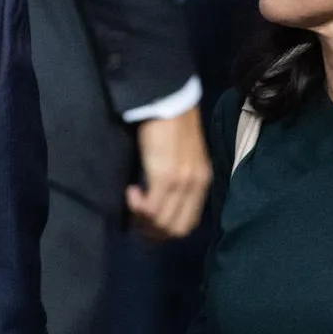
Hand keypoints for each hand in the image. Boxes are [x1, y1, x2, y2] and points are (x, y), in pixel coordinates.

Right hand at [125, 108, 211, 240]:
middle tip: (134, 220)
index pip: (188, 223)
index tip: (146, 225)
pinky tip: (130, 191)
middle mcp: (196, 185)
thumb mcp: (181, 156)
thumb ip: (176, 179)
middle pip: (176, 229)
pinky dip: (137, 207)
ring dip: (142, 219)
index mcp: (202, 181)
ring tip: (131, 201)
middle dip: (152, 231)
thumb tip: (155, 200)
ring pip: (162, 222)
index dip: (165, 232)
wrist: (168, 101)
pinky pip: (151, 208)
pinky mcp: (165, 176)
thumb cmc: (170, 125)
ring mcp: (182, 182)